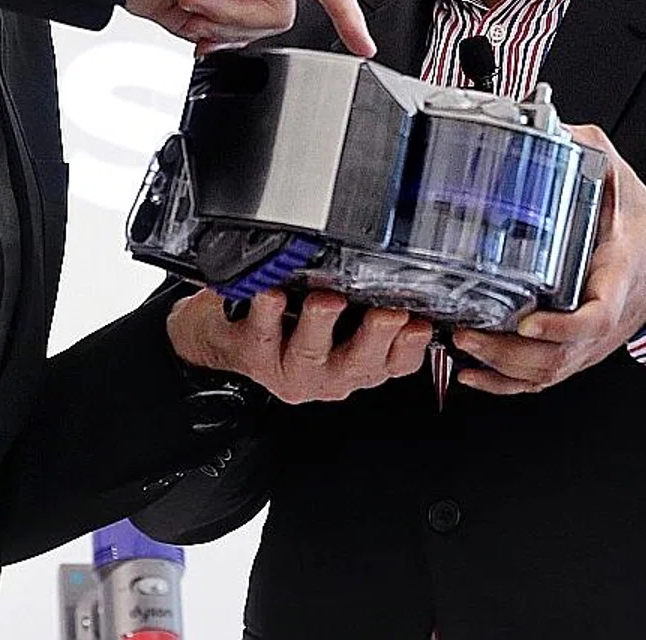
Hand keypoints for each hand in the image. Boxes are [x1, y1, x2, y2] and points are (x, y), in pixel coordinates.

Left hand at [166, 288, 430, 404]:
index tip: (419, 324)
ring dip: (321, 325)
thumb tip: (404, 273)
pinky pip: (262, 333)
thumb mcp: (341, 319)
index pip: (396, 362)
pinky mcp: (253, 353)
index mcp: (357, 362)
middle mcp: (327, 372)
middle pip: (359, 363)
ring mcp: (289, 367)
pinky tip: (271, 295)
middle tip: (386, 314)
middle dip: (375, 337)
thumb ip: (370, 302)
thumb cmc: (290, 323)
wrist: (226, 336)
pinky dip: (267, 311)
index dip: (410, 347)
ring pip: (310, 352)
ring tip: (326, 302)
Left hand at [452, 124, 645, 394]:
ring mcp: (590, 342)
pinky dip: (506, 385)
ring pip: (547, 373)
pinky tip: (474, 375)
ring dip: (501, 367)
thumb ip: (589, 151)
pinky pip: (542, 381)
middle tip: (468, 331)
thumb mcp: (622, 180)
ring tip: (463, 345)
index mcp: (616, 279)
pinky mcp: (578, 351)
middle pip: (558, 356)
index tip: (527, 321)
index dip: (560, 327)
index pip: (594, 317)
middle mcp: (602, 320)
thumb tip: (551, 124)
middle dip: (508, 352)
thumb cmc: (645, 230)